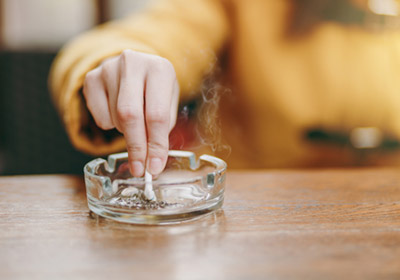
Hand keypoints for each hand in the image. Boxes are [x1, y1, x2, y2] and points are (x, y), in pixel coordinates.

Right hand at [83, 50, 178, 175]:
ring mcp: (108, 68)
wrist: (136, 68)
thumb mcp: (167, 104)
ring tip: (136, 122)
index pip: (157, 114)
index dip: (155, 144)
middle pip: (130, 115)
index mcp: (160, 68)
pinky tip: (119, 111)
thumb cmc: (155, 91)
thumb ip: (161, 130)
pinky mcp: (91, 78)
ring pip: (115, 118)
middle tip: (139, 168)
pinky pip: (99, 117)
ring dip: (126, 132)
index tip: (154, 166)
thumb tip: (152, 162)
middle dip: (136, 146)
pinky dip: (111, 124)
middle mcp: (133, 63)